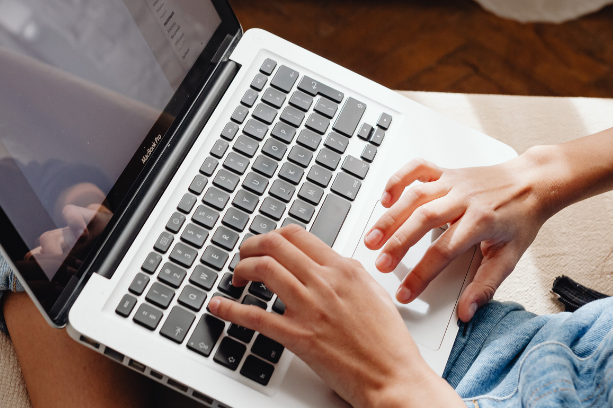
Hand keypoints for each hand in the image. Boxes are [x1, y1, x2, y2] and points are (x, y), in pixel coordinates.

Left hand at [207, 226, 462, 407]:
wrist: (393, 377)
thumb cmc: (388, 342)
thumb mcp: (374, 293)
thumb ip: (349, 274)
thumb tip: (328, 264)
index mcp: (344, 269)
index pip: (298, 235)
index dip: (273, 236)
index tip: (266, 246)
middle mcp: (325, 282)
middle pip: (274, 244)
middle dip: (251, 246)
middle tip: (244, 256)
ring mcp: (310, 308)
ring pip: (263, 269)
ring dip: (241, 269)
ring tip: (237, 278)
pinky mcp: (298, 336)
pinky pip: (255, 316)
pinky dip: (230, 309)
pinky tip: (219, 306)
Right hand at [364, 155, 554, 321]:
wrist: (533, 182)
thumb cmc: (521, 218)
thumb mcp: (510, 257)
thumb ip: (486, 286)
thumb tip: (467, 312)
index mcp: (480, 221)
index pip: (443, 251)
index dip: (421, 274)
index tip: (405, 292)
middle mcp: (463, 198)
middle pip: (422, 220)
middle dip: (397, 244)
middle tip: (380, 264)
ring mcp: (453, 182)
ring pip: (414, 195)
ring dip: (390, 216)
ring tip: (372, 237)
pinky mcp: (447, 171)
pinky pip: (417, 168)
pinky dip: (398, 179)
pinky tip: (386, 198)